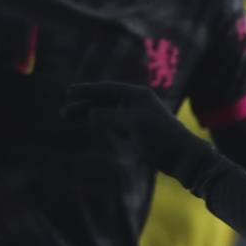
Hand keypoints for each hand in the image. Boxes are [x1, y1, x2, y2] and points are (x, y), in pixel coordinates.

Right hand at [61, 82, 208, 182]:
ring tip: (68, 117)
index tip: (69, 92)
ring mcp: (135, 116)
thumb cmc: (160, 136)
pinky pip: (112, 123)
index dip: (87, 90)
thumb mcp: (131, 123)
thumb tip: (91, 113)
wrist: (181, 156)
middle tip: (64, 112)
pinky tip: (88, 123)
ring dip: (88, 114)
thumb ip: (109, 117)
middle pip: (103, 100)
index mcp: (137, 95)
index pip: (106, 89)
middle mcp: (135, 102)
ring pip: (106, 112)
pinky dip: (99, 122)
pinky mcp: (136, 131)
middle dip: (83, 104)